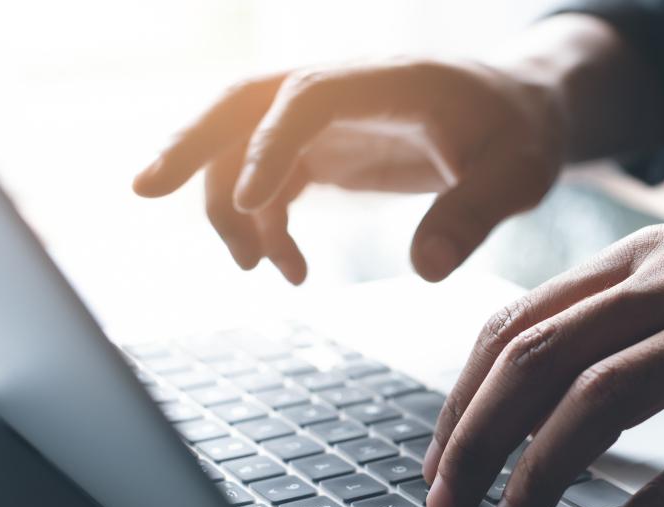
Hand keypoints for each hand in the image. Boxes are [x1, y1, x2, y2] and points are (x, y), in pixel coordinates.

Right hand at [132, 58, 565, 282]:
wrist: (519, 113)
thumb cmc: (521, 134)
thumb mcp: (518, 173)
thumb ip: (476, 212)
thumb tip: (426, 271)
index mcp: (385, 79)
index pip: (308, 97)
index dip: (270, 143)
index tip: (252, 202)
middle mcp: (340, 90)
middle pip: (243, 101)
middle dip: (190, 143)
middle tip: (143, 190)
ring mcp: (324, 119)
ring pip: (241, 145)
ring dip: (232, 206)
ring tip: (262, 269)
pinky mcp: (322, 148)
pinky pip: (268, 180)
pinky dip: (263, 224)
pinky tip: (290, 270)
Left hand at [423, 208, 663, 506]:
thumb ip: (627, 315)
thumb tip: (546, 384)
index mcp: (645, 259)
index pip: (518, 324)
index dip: (463, 399)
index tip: (441, 459)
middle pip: (538, 361)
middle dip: (475, 442)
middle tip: (449, 506)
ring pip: (600, 402)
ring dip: (539, 477)